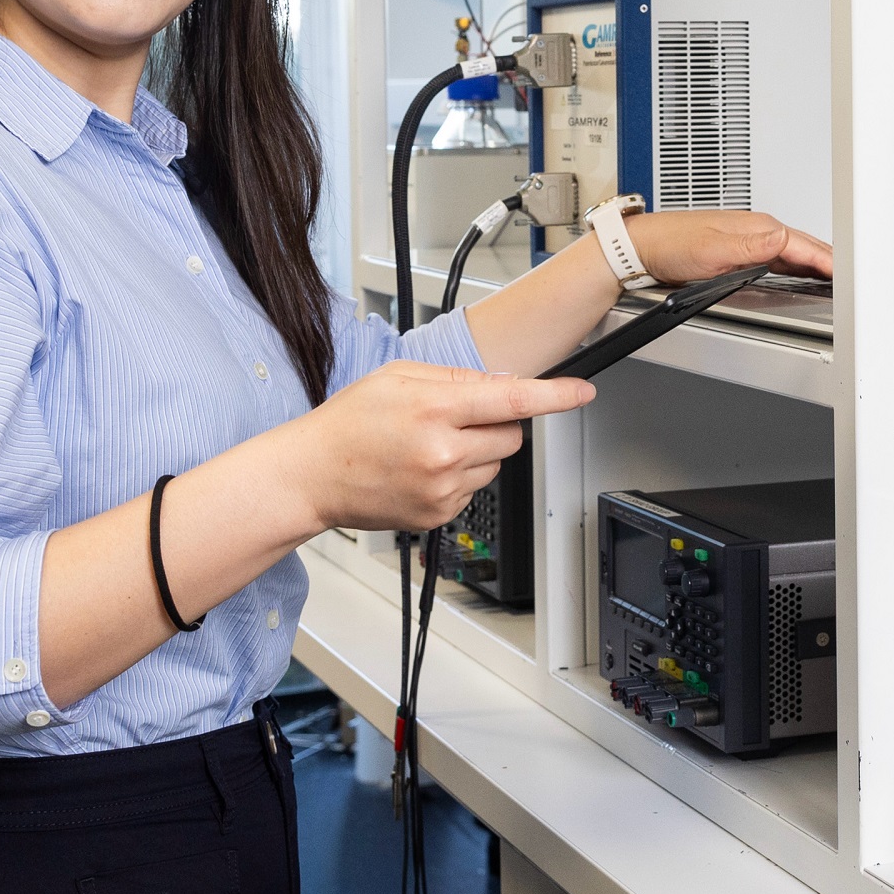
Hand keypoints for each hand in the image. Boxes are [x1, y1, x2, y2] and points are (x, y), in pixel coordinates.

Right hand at [292, 360, 594, 530]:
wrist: (312, 476)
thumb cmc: (348, 424)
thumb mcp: (397, 378)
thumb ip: (456, 379)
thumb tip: (503, 385)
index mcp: (435, 410)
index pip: (511, 401)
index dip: (553, 396)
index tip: (581, 392)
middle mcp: (444, 453)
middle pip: (511, 436)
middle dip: (498, 423)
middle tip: (457, 419)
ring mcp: (443, 489)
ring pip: (495, 464)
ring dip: (476, 452)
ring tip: (427, 446)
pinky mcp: (439, 515)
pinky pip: (473, 490)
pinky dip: (458, 477)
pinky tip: (420, 470)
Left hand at [624, 209, 832, 285]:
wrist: (643, 248)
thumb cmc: (670, 244)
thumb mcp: (712, 249)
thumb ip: (750, 247)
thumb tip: (784, 239)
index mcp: (755, 227)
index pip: (802, 244)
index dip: (828, 259)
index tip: (850, 272)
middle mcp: (755, 230)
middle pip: (803, 245)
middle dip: (831, 257)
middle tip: (856, 274)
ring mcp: (748, 240)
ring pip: (793, 251)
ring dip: (816, 261)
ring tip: (838, 273)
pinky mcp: (740, 252)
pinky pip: (779, 257)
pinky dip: (797, 264)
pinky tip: (802, 271)